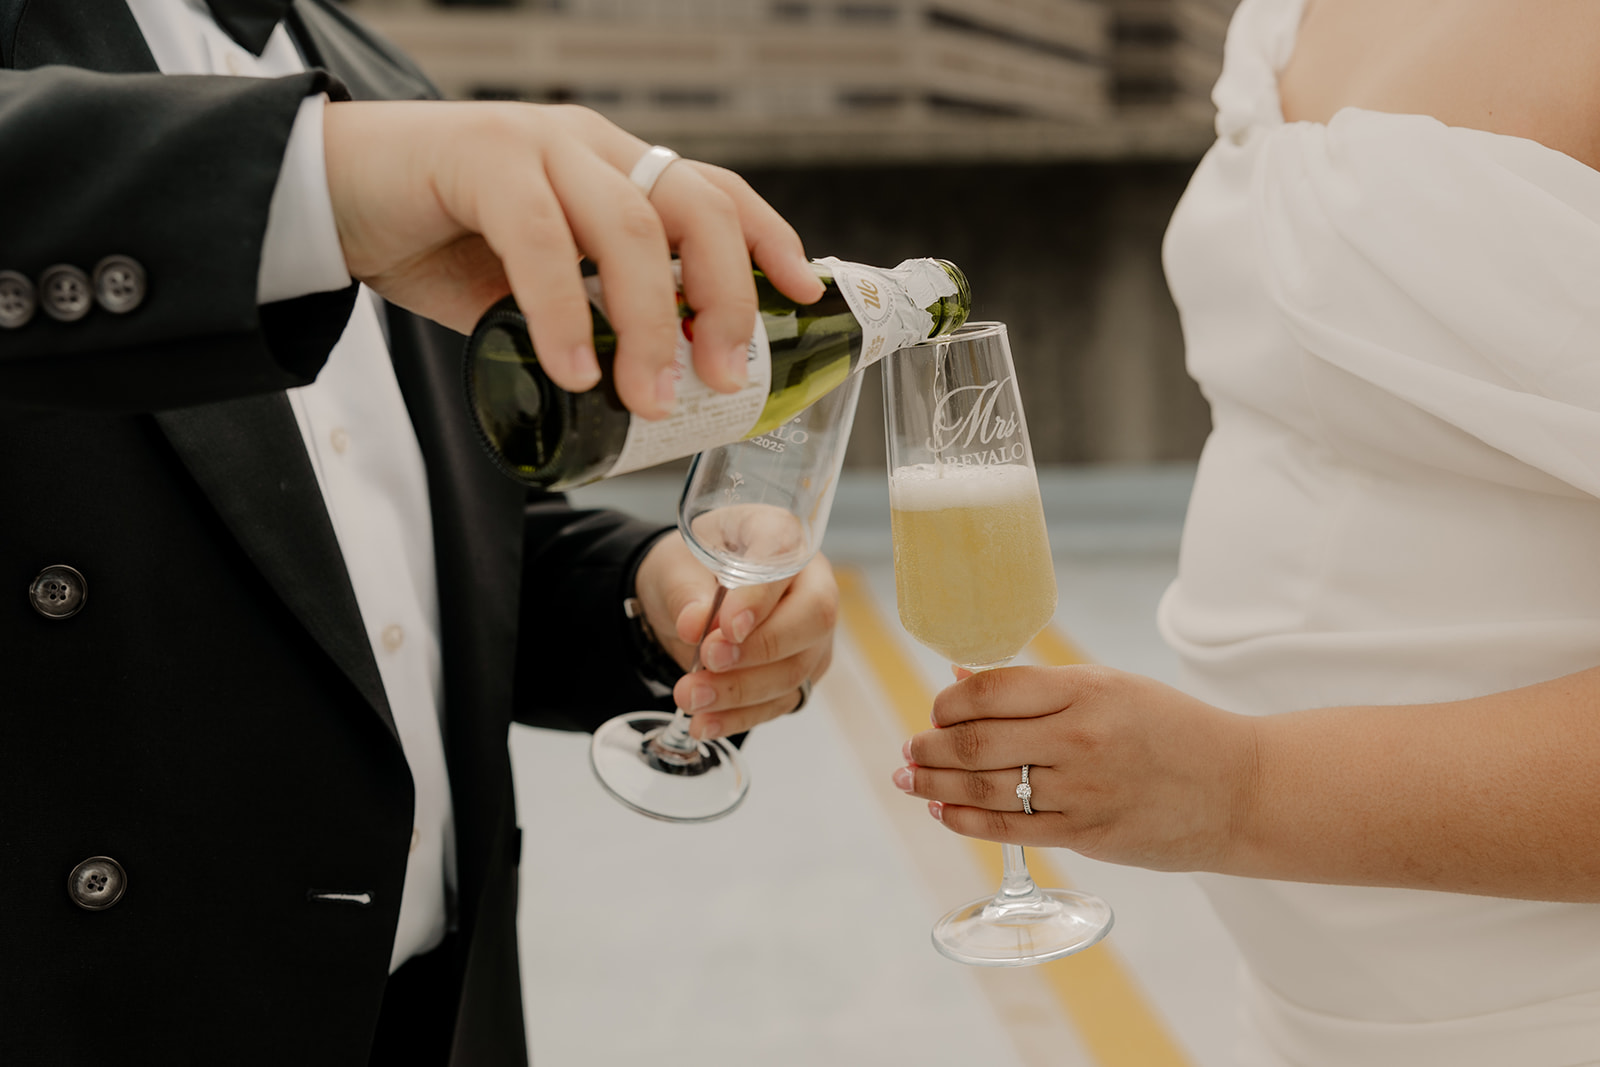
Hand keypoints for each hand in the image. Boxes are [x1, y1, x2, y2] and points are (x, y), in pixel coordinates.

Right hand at [321, 101, 824, 417]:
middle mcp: (589, 147)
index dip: (767, 238)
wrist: (328, 193)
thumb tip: (644, 386)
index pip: (712, 192)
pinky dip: (563, 312)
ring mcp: (538, 147)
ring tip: (649, 399)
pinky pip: (541, 240)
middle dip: (725, 296)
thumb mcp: (532, 286)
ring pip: (630, 228)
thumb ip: (586, 317)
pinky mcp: (480, 161)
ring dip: (649, 323)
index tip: (804, 294)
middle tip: (727, 376)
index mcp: (613, 168)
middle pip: (694, 208)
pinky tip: (571, 372)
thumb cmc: (435, 237)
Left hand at [632, 533, 836, 740]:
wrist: (689, 597)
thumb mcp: (676, 567)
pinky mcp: (801, 674)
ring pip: (795, 669)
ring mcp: (812, 634)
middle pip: (813, 620)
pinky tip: (705, 723)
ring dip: (740, 691)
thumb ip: (686, 592)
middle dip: (758, 650)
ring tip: (690, 698)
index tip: (725, 628)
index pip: (788, 562)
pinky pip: (779, 702)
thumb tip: (694, 624)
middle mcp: (812, 584)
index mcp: (783, 537)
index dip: (761, 599)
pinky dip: (740, 717)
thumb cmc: (692, 567)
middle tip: (707, 662)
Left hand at [896, 665, 1258, 872]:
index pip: (991, 690)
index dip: (948, 702)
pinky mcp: (1087, 834)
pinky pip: (1010, 829)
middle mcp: (1080, 738)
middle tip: (909, 749)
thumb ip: (1038, 688)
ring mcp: (1082, 790)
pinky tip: (944, 812)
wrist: (1239, 788)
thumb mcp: (1110, 687)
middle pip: (976, 742)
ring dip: (936, 786)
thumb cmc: (1170, 729)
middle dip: (929, 747)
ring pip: (986, 788)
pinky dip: (966, 820)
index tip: (934, 710)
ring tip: (910, 781)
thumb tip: (962, 679)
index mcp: (1085, 690)